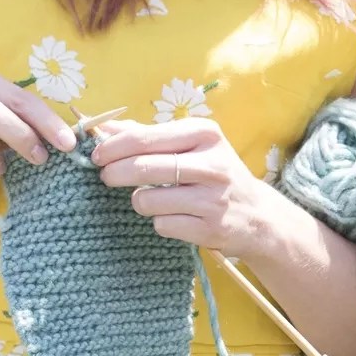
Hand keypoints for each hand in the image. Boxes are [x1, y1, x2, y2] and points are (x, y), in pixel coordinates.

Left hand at [92, 118, 286, 258]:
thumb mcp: (192, 145)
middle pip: (142, 167)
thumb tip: (102, 127)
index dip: (112, 147)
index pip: (143, 137)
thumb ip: (148, 135)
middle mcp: (212, 163)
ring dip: (139, 202)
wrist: (258, 215)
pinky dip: (160, 222)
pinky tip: (175, 217)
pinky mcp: (210, 229)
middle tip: (107, 177)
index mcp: (205, 134)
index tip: (97, 155)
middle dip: (114, 173)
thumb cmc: (215, 174)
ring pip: (146, 200)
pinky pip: (162, 225)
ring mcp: (213, 198)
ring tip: (152, 200)